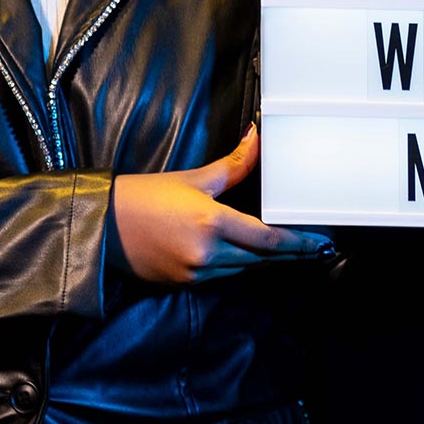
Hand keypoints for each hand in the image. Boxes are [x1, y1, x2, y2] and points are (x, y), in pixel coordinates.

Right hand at [112, 123, 336, 284]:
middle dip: (288, 253)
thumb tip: (257, 139)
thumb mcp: (193, 179)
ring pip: (242, 269)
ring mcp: (195, 273)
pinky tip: (246, 255)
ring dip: (263, 260)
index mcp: (212, 223)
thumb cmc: (145, 196)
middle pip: (261, 259)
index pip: (268, 239)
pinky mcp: (183, 284)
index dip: (298, 243)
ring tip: (287, 250)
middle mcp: (207, 254)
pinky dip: (236, 265)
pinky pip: (221, 277)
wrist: (102, 225)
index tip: (320, 243)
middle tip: (315, 248)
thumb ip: (233, 165)